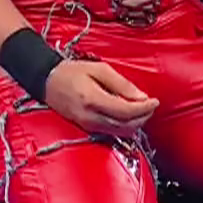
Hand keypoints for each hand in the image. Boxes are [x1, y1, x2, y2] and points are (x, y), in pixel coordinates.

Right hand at [43, 58, 158, 136]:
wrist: (47, 81)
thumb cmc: (72, 71)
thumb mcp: (99, 69)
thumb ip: (121, 84)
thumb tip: (141, 97)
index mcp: (93, 100)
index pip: (126, 111)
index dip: (144, 108)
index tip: (155, 101)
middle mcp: (90, 117)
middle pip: (125, 126)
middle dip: (143, 117)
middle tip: (151, 104)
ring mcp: (87, 125)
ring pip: (120, 132)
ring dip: (135, 123)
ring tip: (142, 108)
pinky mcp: (87, 128)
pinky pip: (111, 132)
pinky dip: (124, 125)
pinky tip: (128, 113)